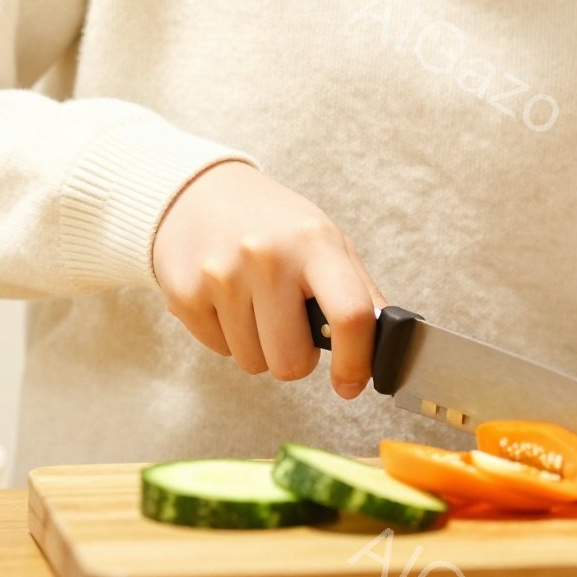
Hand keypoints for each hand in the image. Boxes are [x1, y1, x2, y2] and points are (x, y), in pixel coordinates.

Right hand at [152, 161, 386, 399]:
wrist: (198, 193)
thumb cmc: (272, 223)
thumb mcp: (324, 240)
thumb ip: (360, 291)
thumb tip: (391, 342)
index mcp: (314, 242)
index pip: (350, 316)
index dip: (356, 362)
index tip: (350, 383)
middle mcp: (267, 258)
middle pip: (290, 362)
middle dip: (295, 357)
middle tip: (290, 324)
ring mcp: (222, 277)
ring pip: (254, 363)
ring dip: (259, 345)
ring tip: (254, 302)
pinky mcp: (185, 295)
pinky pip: (220, 351)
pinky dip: (227, 335)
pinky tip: (226, 299)